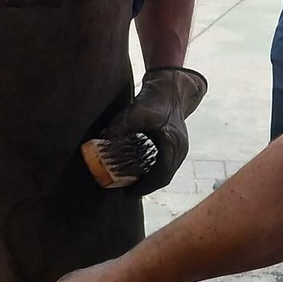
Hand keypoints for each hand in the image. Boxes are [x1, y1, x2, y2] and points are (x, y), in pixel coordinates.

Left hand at [96, 66, 206, 196]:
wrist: (170, 87)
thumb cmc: (153, 100)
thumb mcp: (134, 113)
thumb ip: (118, 127)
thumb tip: (101, 141)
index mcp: (171, 145)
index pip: (160, 176)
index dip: (144, 187)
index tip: (129, 194)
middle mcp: (180, 149)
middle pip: (164, 177)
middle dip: (146, 186)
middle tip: (128, 191)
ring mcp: (181, 146)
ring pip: (167, 171)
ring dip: (151, 178)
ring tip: (133, 183)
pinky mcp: (178, 143)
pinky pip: (167, 163)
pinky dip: (155, 169)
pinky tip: (142, 169)